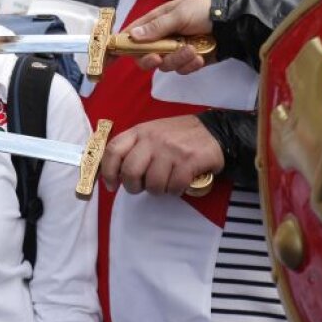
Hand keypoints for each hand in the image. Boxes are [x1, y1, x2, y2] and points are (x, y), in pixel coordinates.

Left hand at [99, 115, 223, 195]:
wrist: (213, 131)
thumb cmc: (177, 136)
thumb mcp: (151, 134)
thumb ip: (134, 149)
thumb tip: (116, 174)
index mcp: (139, 132)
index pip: (113, 150)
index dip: (108, 172)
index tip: (111, 185)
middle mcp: (152, 139)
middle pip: (130, 171)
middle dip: (133, 187)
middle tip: (142, 188)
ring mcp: (170, 149)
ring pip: (153, 183)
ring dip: (159, 190)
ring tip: (166, 183)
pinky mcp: (188, 161)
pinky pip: (174, 186)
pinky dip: (175, 191)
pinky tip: (179, 184)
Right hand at [124, 0, 211, 73]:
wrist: (231, 22)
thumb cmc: (202, 11)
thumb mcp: (179, 14)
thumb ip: (157, 27)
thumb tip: (132, 36)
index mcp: (155, 23)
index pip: (133, 35)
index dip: (123, 45)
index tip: (117, 55)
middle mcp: (162, 38)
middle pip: (144, 57)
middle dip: (150, 60)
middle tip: (158, 58)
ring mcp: (174, 51)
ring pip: (165, 65)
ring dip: (177, 60)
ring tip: (192, 50)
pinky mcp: (188, 62)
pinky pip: (182, 70)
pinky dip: (190, 65)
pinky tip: (200, 57)